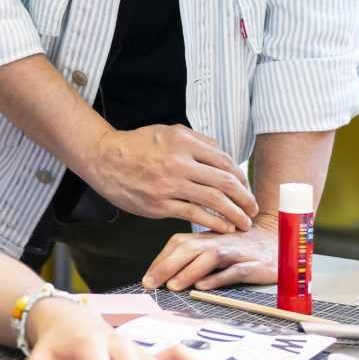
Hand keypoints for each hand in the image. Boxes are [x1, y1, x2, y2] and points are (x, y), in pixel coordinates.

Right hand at [80, 124, 258, 231]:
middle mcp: (178, 162)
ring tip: (244, 223)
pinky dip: (213, 222)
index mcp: (184, 142)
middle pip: (224, 181)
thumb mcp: (168, 131)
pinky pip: (193, 214)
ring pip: (213, 200)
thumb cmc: (137, 145)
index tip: (246, 189)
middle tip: (253, 209)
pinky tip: (223, 228)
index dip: (241, 177)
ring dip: (234, 214)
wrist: (105, 158)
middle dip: (245, 198)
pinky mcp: (159, 204)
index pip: (224, 161)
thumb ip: (197, 140)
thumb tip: (223, 153)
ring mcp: (169, 184)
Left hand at [141, 226, 275, 290]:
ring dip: (190, 271)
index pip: (179, 242)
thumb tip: (164, 276)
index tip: (147, 278)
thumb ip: (194, 258)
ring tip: (173, 286)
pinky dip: (220, 277)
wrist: (282, 240)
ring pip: (211, 257)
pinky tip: (205, 287)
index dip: (161, 259)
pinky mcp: (256, 265)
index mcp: (208, 237)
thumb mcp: (217, 249)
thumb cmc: (243, 248)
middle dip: (167, 265)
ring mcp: (239, 252)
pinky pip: (236, 270)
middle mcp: (221, 241)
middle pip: (190, 248)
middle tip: (150, 283)